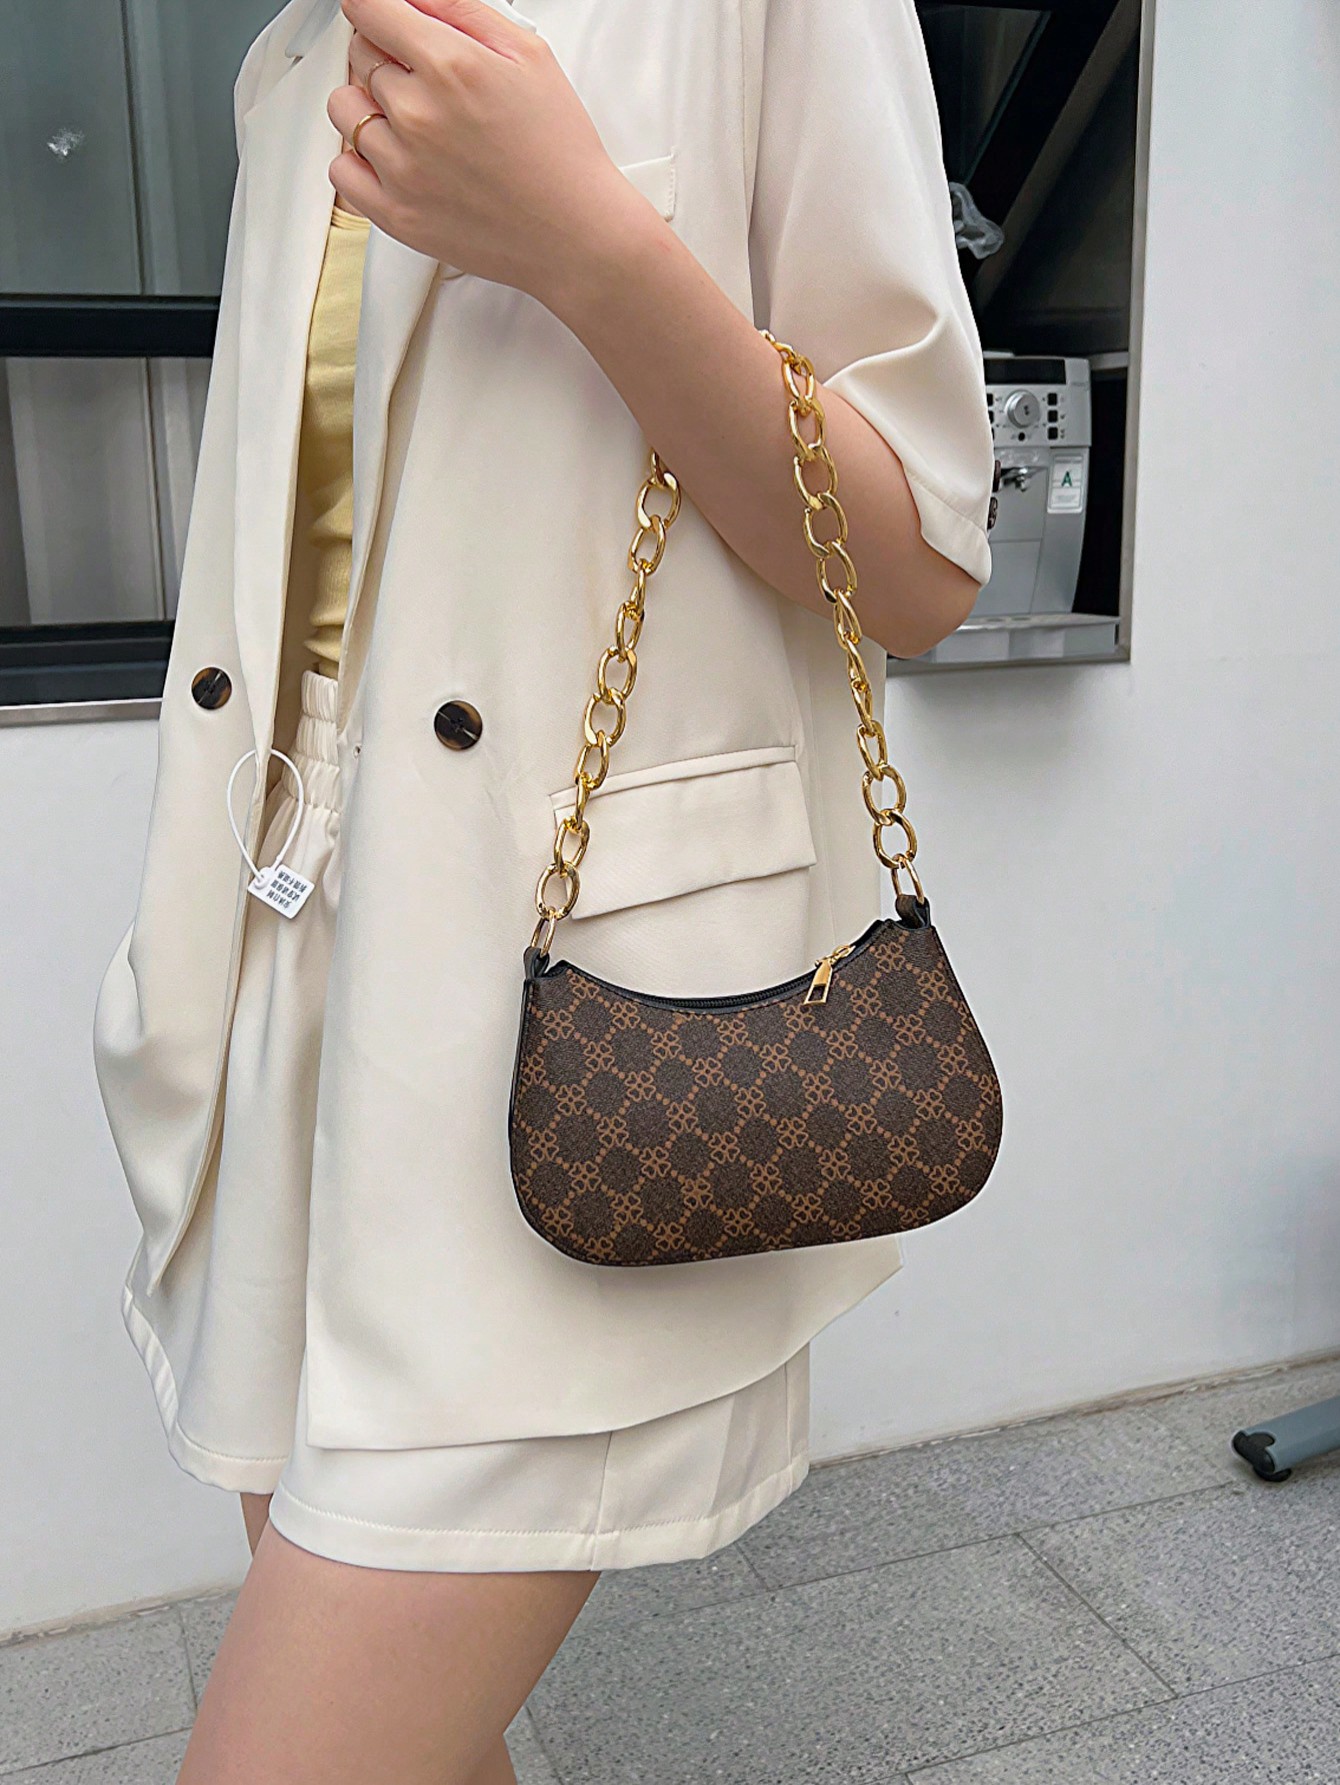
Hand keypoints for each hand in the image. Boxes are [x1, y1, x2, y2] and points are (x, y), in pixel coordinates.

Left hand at [329, 0, 639, 299]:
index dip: (378, 10)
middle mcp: (417, 114)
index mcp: (449, 65)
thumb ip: (462, 11)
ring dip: (369, 106)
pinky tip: (394, 159)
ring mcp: (401, 167)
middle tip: (427, 84)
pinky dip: (358, 159)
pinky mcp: (395, 213)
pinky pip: (341, 169)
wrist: (574, 235)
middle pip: (359, 55)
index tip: (386, 20)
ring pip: (345, 109)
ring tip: (412, 124)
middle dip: (386, 58)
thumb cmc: (560, 152)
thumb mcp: (528, 55)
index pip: (369, 7)